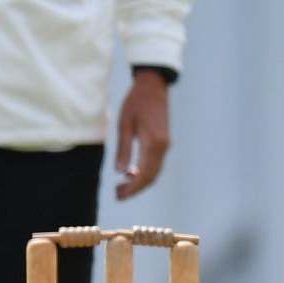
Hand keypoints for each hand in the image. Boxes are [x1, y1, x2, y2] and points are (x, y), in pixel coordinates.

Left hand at [113, 71, 171, 199]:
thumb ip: (124, 150)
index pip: (144, 174)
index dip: (132, 188)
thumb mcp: (124, 125)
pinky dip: (145, 173)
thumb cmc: (135, 102)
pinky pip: (156, 163)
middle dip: (135, 189)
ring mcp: (166, 145)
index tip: (119, 195)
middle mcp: (163, 146)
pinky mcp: (164, 142)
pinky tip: (131, 174)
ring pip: (155, 172)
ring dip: (140, 182)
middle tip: (117, 195)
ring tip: (122, 187)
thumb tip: (121, 173)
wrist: (153, 87)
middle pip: (151, 176)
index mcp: (153, 143)